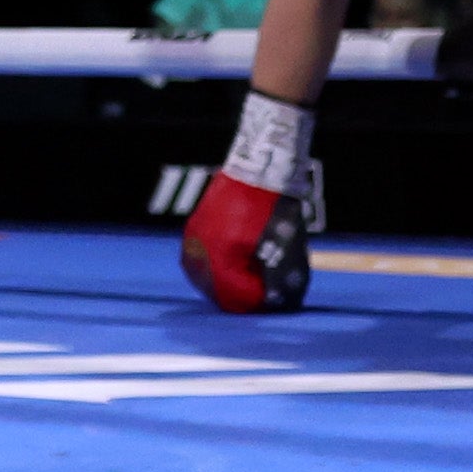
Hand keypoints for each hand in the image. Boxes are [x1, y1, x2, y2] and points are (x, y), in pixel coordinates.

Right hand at [178, 92, 319, 312]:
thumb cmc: (273, 208)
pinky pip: (198, 261)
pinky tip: (229, 268)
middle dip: (238, 296)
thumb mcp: (279, 248)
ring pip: (203, 277)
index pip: (234, 295)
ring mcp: (194, 239)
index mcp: (221, 256)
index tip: (269, 300)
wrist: (258, 170)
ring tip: (245, 283)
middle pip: (215, 290)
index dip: (254, 302)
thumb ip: (272, 277)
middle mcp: (200, 250)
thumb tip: (271, 299)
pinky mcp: (193, 229)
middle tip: (258, 295)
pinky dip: (213, 269)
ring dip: (223, 284)